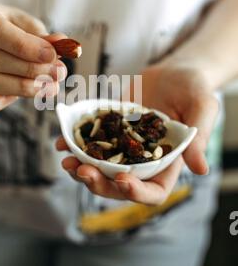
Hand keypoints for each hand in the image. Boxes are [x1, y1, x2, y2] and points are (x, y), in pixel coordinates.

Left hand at [56, 62, 218, 204]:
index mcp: (167, 165)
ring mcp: (123, 149)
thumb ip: (198, 137)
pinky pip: (90, 145)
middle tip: (81, 170)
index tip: (121, 178)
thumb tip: (201, 170)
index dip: (136, 192)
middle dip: (99, 183)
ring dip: (81, 170)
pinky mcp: (109, 133)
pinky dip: (74, 146)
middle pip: (119, 187)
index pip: (153, 192)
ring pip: (99, 171)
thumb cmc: (194, 90)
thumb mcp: (202, 108)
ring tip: (66, 161)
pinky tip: (62, 140)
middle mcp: (142, 163)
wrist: (173, 72)